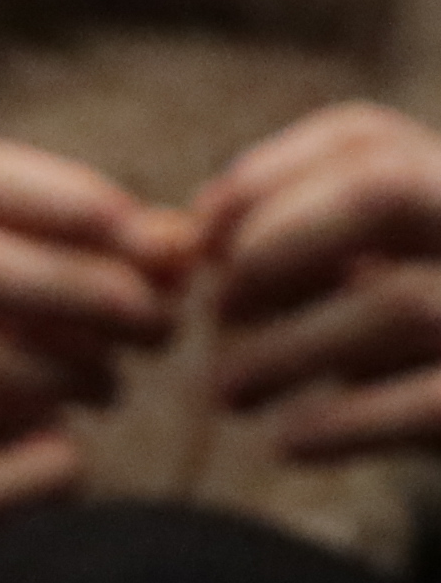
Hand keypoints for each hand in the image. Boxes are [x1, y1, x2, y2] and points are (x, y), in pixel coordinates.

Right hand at [0, 138, 188, 582]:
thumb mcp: (15, 296)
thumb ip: (98, 256)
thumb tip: (184, 246)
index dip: (67, 198)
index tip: (153, 238)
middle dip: (87, 285)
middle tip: (162, 318)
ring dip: (83, 371)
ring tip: (114, 384)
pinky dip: (56, 465)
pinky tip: (67, 459)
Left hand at [193, 99, 440, 459]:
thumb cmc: (412, 347)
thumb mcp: (362, 280)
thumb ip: (280, 251)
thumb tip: (169, 247)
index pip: (365, 139)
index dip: (264, 179)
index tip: (201, 239)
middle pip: (383, 192)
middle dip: (276, 247)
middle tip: (218, 313)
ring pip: (398, 300)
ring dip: (286, 350)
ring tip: (228, 393)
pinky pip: (430, 403)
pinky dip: (344, 425)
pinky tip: (289, 443)